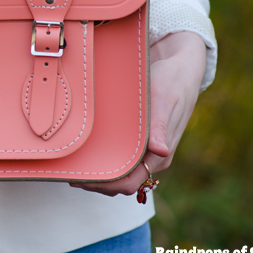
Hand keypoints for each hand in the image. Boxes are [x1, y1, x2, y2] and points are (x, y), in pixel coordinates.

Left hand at [70, 31, 206, 195]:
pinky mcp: (143, 141)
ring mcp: (149, 151)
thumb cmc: (171, 81)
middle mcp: (154, 157)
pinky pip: (123, 159)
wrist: (181, 67)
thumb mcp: (163, 99)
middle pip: (122, 183)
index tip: (81, 180)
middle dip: (97, 183)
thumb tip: (161, 151)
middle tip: (70, 174)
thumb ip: (160, 126)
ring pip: (121, 173)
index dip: (105, 186)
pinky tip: (87, 154)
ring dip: (100, 174)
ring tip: (74, 167)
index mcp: (160, 154)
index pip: (130, 183)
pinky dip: (105, 162)